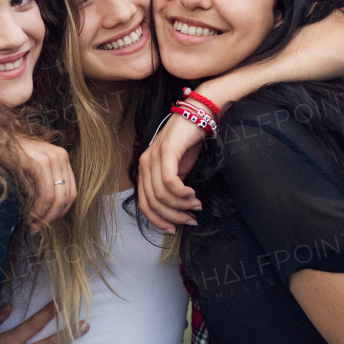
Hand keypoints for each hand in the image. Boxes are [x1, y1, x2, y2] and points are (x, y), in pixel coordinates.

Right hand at [15, 137, 76, 233]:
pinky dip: (38, 210)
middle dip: (53, 217)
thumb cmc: (10, 154)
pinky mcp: (38, 164)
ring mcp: (51, 159)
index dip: (61, 211)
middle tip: (38, 229)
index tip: (48, 221)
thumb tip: (50, 209)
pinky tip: (28, 217)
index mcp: (62, 157)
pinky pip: (44, 194)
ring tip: (32, 226)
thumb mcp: (33, 164)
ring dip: (44, 217)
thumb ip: (45, 179)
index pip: (71, 191)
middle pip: (66, 196)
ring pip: (56, 198)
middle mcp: (60, 156)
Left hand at [136, 115, 203, 232]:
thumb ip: (172, 187)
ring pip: (161, 194)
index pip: (143, 204)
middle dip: (172, 216)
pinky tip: (192, 194)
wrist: (199, 114)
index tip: (174, 229)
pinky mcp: (166, 151)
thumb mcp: (179, 169)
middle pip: (152, 202)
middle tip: (190, 220)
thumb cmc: (190, 141)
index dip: (158, 220)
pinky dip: (181, 193)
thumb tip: (177, 210)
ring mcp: (153, 156)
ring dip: (181, 206)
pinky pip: (169, 181)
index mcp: (144, 170)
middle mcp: (144, 164)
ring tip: (195, 206)